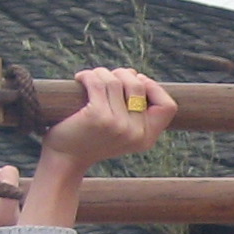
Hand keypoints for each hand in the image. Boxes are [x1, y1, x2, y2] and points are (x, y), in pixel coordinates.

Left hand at [23, 69, 175, 228]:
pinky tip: (80, 79)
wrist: (65, 160)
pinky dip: (88, 76)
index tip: (134, 84)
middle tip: (107, 77)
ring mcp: (118, 125)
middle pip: (140, 86)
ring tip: (91, 78)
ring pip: (117, 81)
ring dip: (102, 73)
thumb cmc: (90, 139)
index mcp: (147, 138)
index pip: (168, 106)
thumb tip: (134, 74)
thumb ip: (133, 110)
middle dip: (123, 74)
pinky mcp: (98, 117)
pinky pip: (99, 83)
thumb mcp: (121, 130)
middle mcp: (136, 133)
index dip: (154, 88)